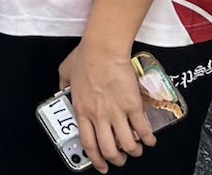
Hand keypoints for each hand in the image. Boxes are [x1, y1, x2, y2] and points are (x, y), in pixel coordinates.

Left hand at [60, 41, 152, 171]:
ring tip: (137, 150)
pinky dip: (148, 139)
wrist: (103, 49)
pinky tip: (150, 140)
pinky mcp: (133, 106)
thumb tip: (62, 89)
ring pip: (127, 144)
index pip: (88, 143)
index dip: (95, 159)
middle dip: (117, 160)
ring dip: (134, 151)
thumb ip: (63, 85)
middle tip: (121, 160)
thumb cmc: (85, 57)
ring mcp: (117, 113)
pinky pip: (142, 129)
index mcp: (82, 110)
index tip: (101, 166)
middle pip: (109, 149)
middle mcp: (99, 116)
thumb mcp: (65, 72)